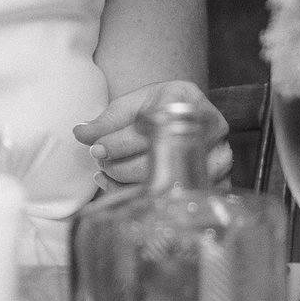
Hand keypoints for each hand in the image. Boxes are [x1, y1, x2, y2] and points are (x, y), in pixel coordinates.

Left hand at [73, 81, 230, 186]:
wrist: (189, 111)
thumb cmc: (159, 105)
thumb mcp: (133, 103)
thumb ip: (107, 120)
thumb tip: (80, 133)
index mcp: (188, 101)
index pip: (148, 129)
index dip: (117, 142)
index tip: (96, 149)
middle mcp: (211, 129)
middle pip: (159, 159)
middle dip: (120, 166)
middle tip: (101, 164)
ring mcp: (219, 159)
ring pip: (166, 183)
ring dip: (128, 184)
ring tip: (108, 176)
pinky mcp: (219, 183)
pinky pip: (176, 199)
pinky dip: (145, 198)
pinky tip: (125, 190)